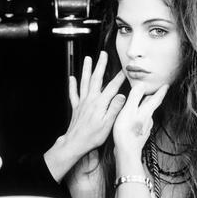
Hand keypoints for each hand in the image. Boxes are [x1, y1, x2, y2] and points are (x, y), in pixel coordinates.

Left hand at [44, 51, 125, 181]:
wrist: (75, 143)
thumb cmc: (93, 136)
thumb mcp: (108, 124)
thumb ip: (115, 108)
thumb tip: (121, 95)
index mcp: (100, 103)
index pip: (112, 87)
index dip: (119, 77)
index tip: (124, 69)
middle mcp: (91, 99)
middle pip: (96, 78)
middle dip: (100, 65)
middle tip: (103, 54)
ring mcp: (82, 102)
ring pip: (84, 82)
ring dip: (86, 69)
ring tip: (88, 59)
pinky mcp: (76, 107)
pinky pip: (73, 93)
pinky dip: (72, 85)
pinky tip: (72, 78)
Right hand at [113, 83, 168, 163]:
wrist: (127, 152)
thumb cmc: (126, 131)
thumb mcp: (128, 110)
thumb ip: (135, 97)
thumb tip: (142, 84)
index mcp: (147, 111)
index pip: (157, 98)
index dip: (162, 91)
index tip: (167, 85)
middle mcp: (148, 118)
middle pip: (152, 105)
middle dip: (154, 97)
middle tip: (155, 89)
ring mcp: (145, 127)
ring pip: (147, 112)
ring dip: (146, 105)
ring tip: (143, 100)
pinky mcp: (140, 133)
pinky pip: (142, 120)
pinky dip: (140, 114)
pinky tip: (135, 116)